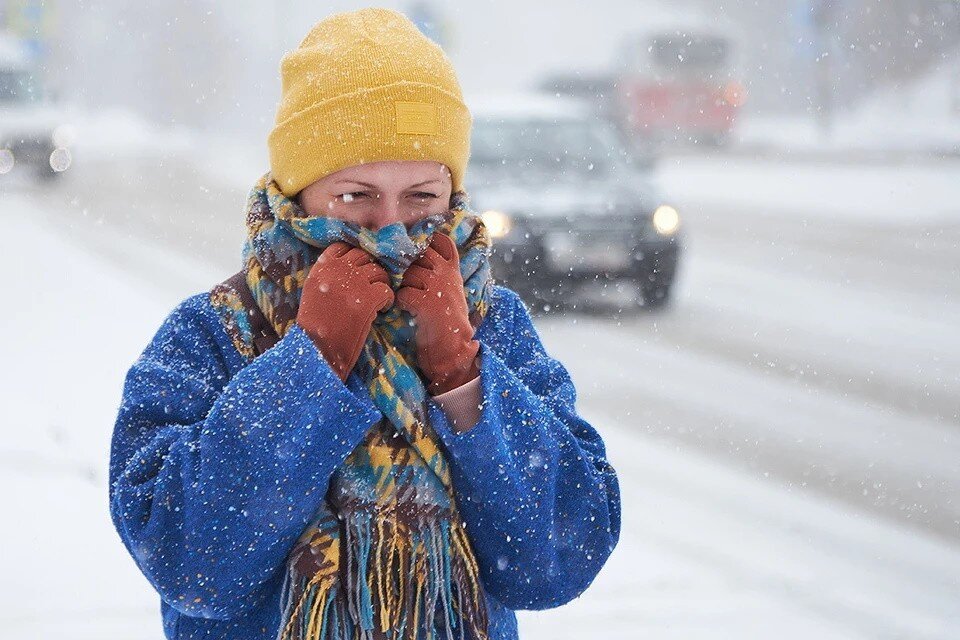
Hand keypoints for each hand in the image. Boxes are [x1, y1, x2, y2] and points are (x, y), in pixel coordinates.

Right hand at [296, 241, 393, 380]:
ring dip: (382, 284)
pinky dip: (388, 300)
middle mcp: (337, 270)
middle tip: (373, 285)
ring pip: (379, 271)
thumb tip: (351, 266)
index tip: (360, 270)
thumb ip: (329, 275)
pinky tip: (382, 310)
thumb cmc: (314, 326)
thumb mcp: (313, 292)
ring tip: (378, 300)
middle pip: (364, 256)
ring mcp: (354, 283)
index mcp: (322, 267)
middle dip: (372, 270)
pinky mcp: (367, 299)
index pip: (344, 246)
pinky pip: (387, 290)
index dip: (356, 257)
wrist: (315, 349)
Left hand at [396, 233, 479, 394]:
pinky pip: (403, 293)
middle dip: (407, 266)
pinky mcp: (428, 303)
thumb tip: (412, 256)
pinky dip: (399, 303)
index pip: (441, 241)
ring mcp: (438, 287)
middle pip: (418, 254)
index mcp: (453, 270)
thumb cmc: (446, 321)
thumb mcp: (449, 290)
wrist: (454, 350)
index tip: (416, 250)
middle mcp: (446, 274)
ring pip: (408, 274)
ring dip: (401, 286)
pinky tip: (404, 311)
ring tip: (407, 301)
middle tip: (406, 282)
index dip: (426, 241)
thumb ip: (437, 272)